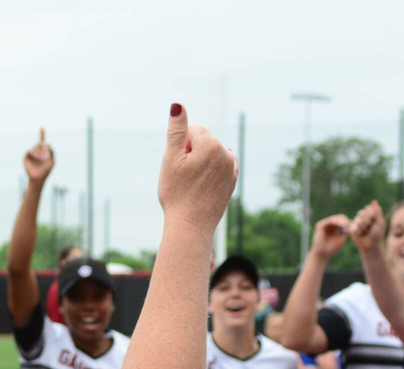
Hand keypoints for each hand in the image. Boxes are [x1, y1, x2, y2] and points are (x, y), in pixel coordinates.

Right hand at [23, 128, 53, 183]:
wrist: (38, 178)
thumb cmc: (46, 171)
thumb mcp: (52, 161)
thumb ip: (52, 152)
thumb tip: (49, 143)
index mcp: (42, 151)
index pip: (42, 141)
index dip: (42, 134)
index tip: (42, 127)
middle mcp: (36, 151)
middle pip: (40, 143)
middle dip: (43, 147)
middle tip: (46, 154)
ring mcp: (31, 154)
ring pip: (35, 147)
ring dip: (40, 152)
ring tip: (42, 159)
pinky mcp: (26, 157)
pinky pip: (30, 151)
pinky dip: (34, 153)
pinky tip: (37, 157)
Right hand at [157, 104, 237, 233]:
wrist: (190, 227)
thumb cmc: (177, 194)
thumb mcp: (170, 159)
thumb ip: (176, 130)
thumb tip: (178, 105)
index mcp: (212, 144)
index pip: (192, 131)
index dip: (180, 148)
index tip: (179, 167)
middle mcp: (226, 153)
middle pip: (202, 142)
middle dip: (191, 155)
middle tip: (184, 179)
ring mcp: (232, 168)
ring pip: (210, 155)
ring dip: (200, 164)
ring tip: (193, 186)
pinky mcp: (232, 181)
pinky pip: (218, 168)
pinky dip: (209, 174)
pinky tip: (202, 189)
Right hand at [310, 214, 350, 258]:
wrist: (323, 254)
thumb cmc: (332, 248)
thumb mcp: (342, 238)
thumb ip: (346, 231)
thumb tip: (350, 223)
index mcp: (334, 228)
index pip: (342, 222)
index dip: (348, 223)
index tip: (355, 225)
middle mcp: (329, 225)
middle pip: (339, 218)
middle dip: (346, 220)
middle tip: (351, 223)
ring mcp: (324, 224)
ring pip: (335, 218)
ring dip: (342, 220)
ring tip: (347, 224)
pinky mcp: (320, 225)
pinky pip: (330, 221)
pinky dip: (337, 222)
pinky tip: (342, 224)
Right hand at [349, 201, 384, 253]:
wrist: (371, 244)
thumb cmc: (377, 234)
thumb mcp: (380, 222)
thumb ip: (377, 211)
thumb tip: (374, 201)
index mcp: (369, 215)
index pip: (368, 208)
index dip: (372, 214)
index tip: (375, 221)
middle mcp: (362, 218)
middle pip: (362, 212)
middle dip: (368, 220)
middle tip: (370, 227)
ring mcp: (356, 223)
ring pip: (358, 219)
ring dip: (364, 226)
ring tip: (365, 231)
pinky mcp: (351, 229)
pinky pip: (354, 226)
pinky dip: (359, 231)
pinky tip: (360, 234)